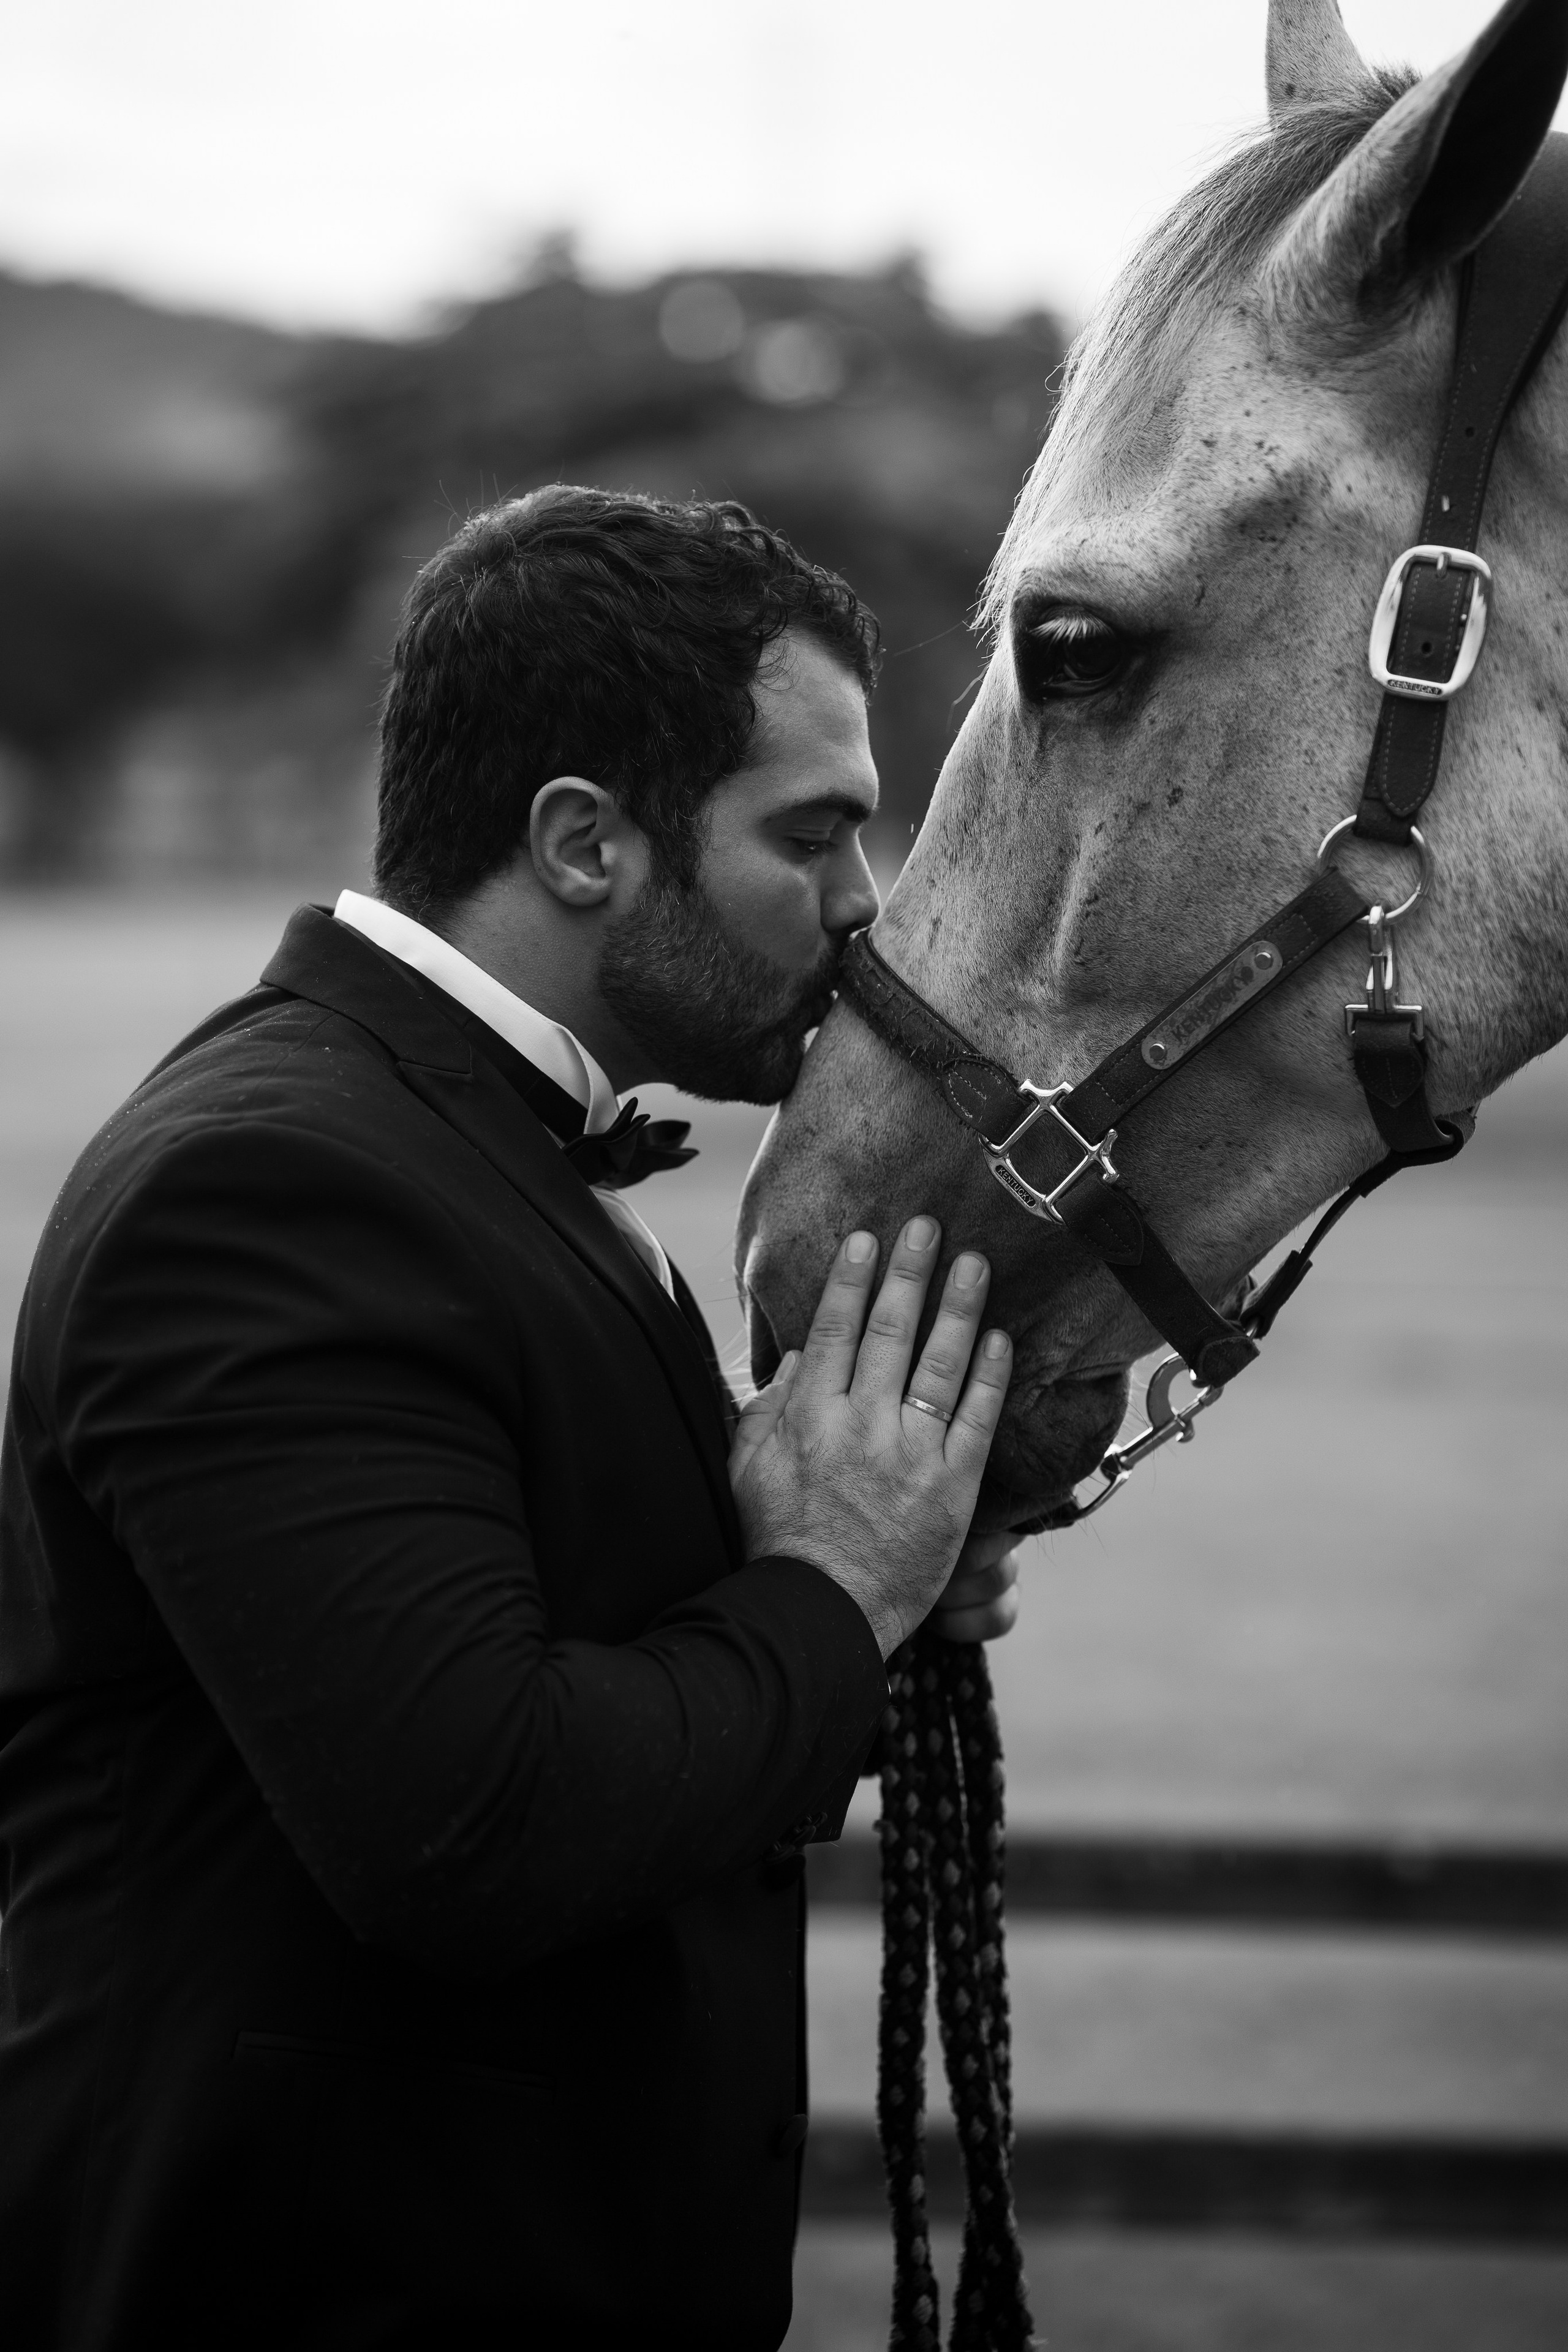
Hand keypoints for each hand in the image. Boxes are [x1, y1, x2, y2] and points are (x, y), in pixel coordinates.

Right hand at [729, 1217, 1012, 1659]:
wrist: (821, 1614)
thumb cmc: (781, 1543)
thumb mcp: (748, 1470)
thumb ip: (766, 1409)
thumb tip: (798, 1357)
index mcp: (809, 1418)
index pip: (834, 1330)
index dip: (852, 1280)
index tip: (868, 1239)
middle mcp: (861, 1426)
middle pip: (890, 1333)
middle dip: (910, 1273)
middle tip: (929, 1225)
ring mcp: (909, 1455)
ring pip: (939, 1365)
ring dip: (958, 1308)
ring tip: (974, 1263)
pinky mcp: (951, 1487)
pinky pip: (976, 1420)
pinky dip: (989, 1377)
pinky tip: (1001, 1339)